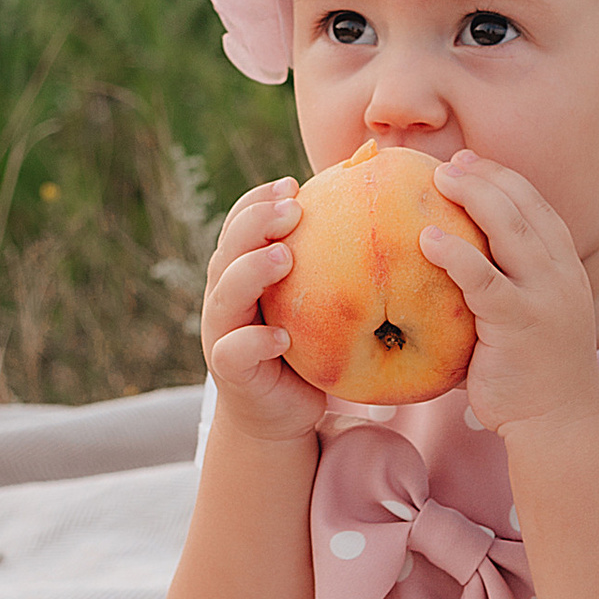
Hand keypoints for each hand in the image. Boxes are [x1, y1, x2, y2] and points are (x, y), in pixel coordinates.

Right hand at [197, 179, 327, 443]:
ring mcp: (222, 332)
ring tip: (283, 258)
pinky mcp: (229, 371)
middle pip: (228, 249)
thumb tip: (377, 213)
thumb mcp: (315, 300)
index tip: (292, 185)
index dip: (259, 201)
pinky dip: (255, 341)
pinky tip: (282, 337)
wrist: (279, 412)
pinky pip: (235, 351)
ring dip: (251, 271)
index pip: (239, 224)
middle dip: (256, 224)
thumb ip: (328, 264)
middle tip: (292, 210)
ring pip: (226, 294)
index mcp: (240, 270)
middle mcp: (225, 295)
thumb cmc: (305, 347)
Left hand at [421, 156, 598, 440]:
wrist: (559, 421)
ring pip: (509, 229)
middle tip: (446, 164)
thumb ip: (504, 288)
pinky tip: (426, 238)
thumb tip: (452, 265)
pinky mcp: (519, 321)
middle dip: (485, 176)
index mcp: (565, 268)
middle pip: (523, 206)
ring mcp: (543, 295)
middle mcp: (560, 273)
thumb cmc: (531, 374)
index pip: (537, 207)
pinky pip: (483, 278)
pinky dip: (454, 253)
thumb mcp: (529, 318)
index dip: (503, 178)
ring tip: (437, 179)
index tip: (469, 162)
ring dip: (473, 196)